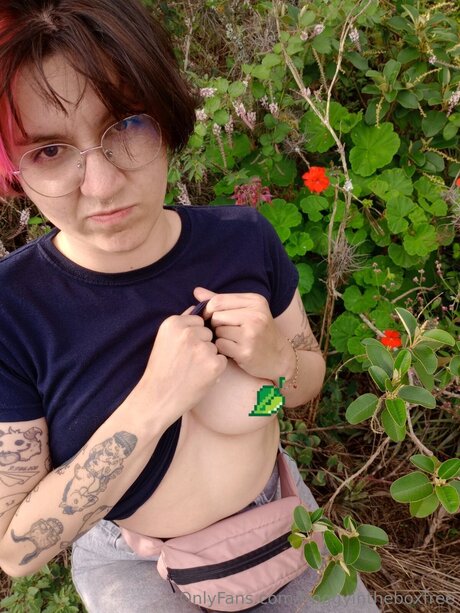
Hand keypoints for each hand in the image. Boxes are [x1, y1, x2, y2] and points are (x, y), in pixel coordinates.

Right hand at [141, 305, 227, 419]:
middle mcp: (188, 332)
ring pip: (215, 346)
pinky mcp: (214, 363)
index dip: (193, 336)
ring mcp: (202, 348)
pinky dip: (215, 369)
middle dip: (202, 345)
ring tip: (191, 370)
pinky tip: (200, 377)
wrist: (158, 397)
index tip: (182, 349)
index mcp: (173, 323)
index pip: (198, 320)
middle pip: (208, 332)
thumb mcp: (164, 339)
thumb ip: (181, 323)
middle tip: (186, 361)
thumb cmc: (161, 369)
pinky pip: (222, 360)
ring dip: (208, 357)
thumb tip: (197, 307)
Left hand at [193, 287, 293, 381]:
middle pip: (216, 316)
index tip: (208, 317)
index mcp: (255, 301)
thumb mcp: (246, 310)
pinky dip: (222, 349)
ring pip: (218, 331)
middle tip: (225, 331)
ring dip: (219, 337)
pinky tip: (233, 350)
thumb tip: (196, 291)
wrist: (279, 357)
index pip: (218, 300)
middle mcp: (256, 315)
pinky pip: (220, 345)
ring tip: (232, 341)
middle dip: (215, 325)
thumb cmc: (258, 331)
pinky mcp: (246, 351)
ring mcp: (251, 334)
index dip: (207, 309)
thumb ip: (221, 301)